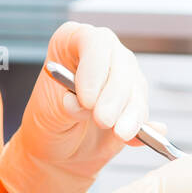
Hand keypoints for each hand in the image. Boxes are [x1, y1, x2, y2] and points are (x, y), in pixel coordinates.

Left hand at [0, 21, 152, 192]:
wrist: (58, 151)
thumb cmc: (47, 124)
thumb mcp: (47, 115)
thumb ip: (65, 107)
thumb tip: (81, 105)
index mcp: (71, 43)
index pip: (93, 41)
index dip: (94, 67)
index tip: (86, 99)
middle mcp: (101, 54)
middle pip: (121, 63)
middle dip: (114, 95)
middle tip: (103, 120)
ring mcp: (121, 76)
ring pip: (136, 87)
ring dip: (131, 112)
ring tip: (119, 133)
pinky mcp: (135, 101)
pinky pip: (143, 110)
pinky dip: (142, 126)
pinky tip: (136, 138)